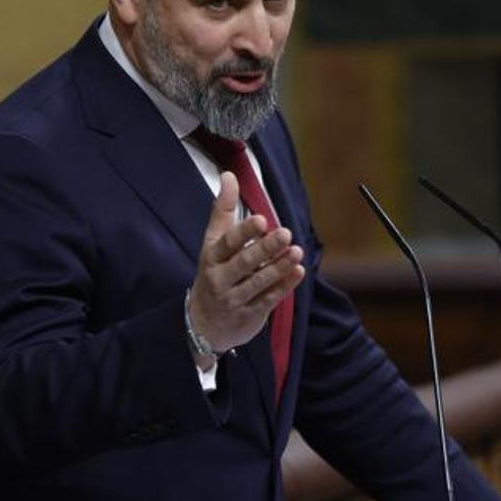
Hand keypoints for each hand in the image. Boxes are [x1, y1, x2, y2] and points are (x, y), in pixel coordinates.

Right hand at [187, 172, 304, 352]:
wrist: (203, 324)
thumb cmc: (214, 273)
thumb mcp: (212, 242)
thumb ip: (223, 210)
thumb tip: (229, 175)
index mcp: (211, 257)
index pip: (227, 242)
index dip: (244, 232)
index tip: (262, 220)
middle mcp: (221, 278)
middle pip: (244, 263)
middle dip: (265, 249)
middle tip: (286, 234)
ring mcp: (235, 299)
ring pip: (259, 282)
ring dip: (279, 267)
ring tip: (296, 252)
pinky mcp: (250, 314)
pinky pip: (269, 299)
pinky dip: (284, 286)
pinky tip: (298, 272)